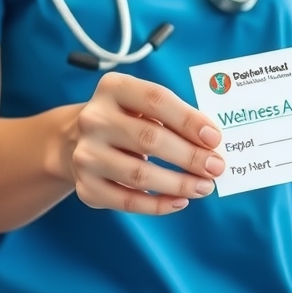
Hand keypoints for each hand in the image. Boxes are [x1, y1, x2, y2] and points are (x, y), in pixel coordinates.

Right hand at [66, 72, 224, 213]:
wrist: (75, 141)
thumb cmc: (126, 119)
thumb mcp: (143, 105)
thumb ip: (175, 116)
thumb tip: (211, 142)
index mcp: (113, 88)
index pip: (156, 99)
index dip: (188, 119)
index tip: (215, 138)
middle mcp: (94, 119)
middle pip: (150, 139)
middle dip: (190, 156)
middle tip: (216, 167)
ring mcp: (86, 154)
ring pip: (140, 175)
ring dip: (179, 184)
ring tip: (205, 186)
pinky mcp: (86, 186)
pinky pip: (127, 201)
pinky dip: (157, 204)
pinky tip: (180, 201)